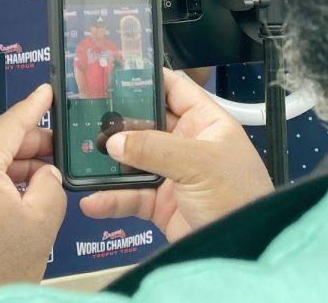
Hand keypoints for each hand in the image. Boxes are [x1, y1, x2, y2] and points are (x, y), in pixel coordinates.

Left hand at [0, 85, 64, 291]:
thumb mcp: (41, 221)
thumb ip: (50, 184)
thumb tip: (45, 172)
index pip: (10, 124)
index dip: (33, 107)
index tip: (47, 90)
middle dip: (28, 142)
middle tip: (60, 145)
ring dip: (14, 164)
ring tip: (47, 173)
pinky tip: (21, 192)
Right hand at [80, 69, 272, 241]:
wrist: (245, 252)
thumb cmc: (240, 199)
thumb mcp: (199, 163)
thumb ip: (154, 148)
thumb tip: (114, 142)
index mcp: (205, 124)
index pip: (174, 90)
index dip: (146, 79)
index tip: (114, 73)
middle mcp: (187, 145)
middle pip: (144, 124)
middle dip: (117, 123)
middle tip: (85, 116)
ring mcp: (171, 175)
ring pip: (131, 161)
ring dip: (108, 163)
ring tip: (82, 159)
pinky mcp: (160, 204)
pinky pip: (129, 196)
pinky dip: (110, 198)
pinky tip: (93, 201)